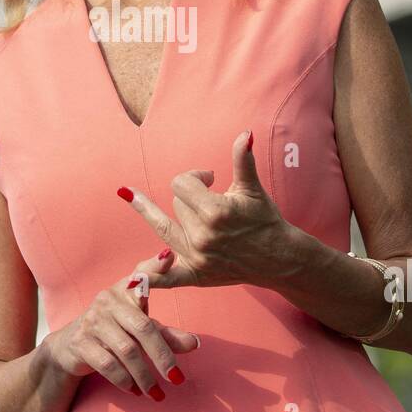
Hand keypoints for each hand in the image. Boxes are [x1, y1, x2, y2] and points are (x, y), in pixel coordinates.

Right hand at [45, 249, 200, 398]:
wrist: (69, 348)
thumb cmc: (113, 332)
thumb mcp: (139, 329)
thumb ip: (167, 335)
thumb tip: (196, 344)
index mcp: (124, 291)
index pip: (141, 275)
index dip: (155, 266)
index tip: (170, 257)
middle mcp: (107, 302)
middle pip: (142, 328)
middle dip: (162, 356)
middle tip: (177, 378)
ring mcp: (92, 321)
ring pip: (126, 350)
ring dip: (144, 376)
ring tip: (157, 393)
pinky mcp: (81, 343)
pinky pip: (107, 364)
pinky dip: (124, 380)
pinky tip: (134, 390)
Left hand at [117, 129, 300, 289]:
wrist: (279, 258)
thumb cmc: (265, 220)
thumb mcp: (252, 189)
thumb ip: (243, 160)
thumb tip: (245, 133)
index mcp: (215, 212)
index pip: (181, 184)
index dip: (195, 177)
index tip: (210, 179)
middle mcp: (203, 236)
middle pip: (175, 204)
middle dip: (191, 199)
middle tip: (212, 203)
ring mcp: (197, 258)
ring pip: (166, 227)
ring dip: (174, 217)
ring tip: (150, 201)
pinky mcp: (197, 275)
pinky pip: (167, 278)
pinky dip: (151, 277)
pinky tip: (131, 276)